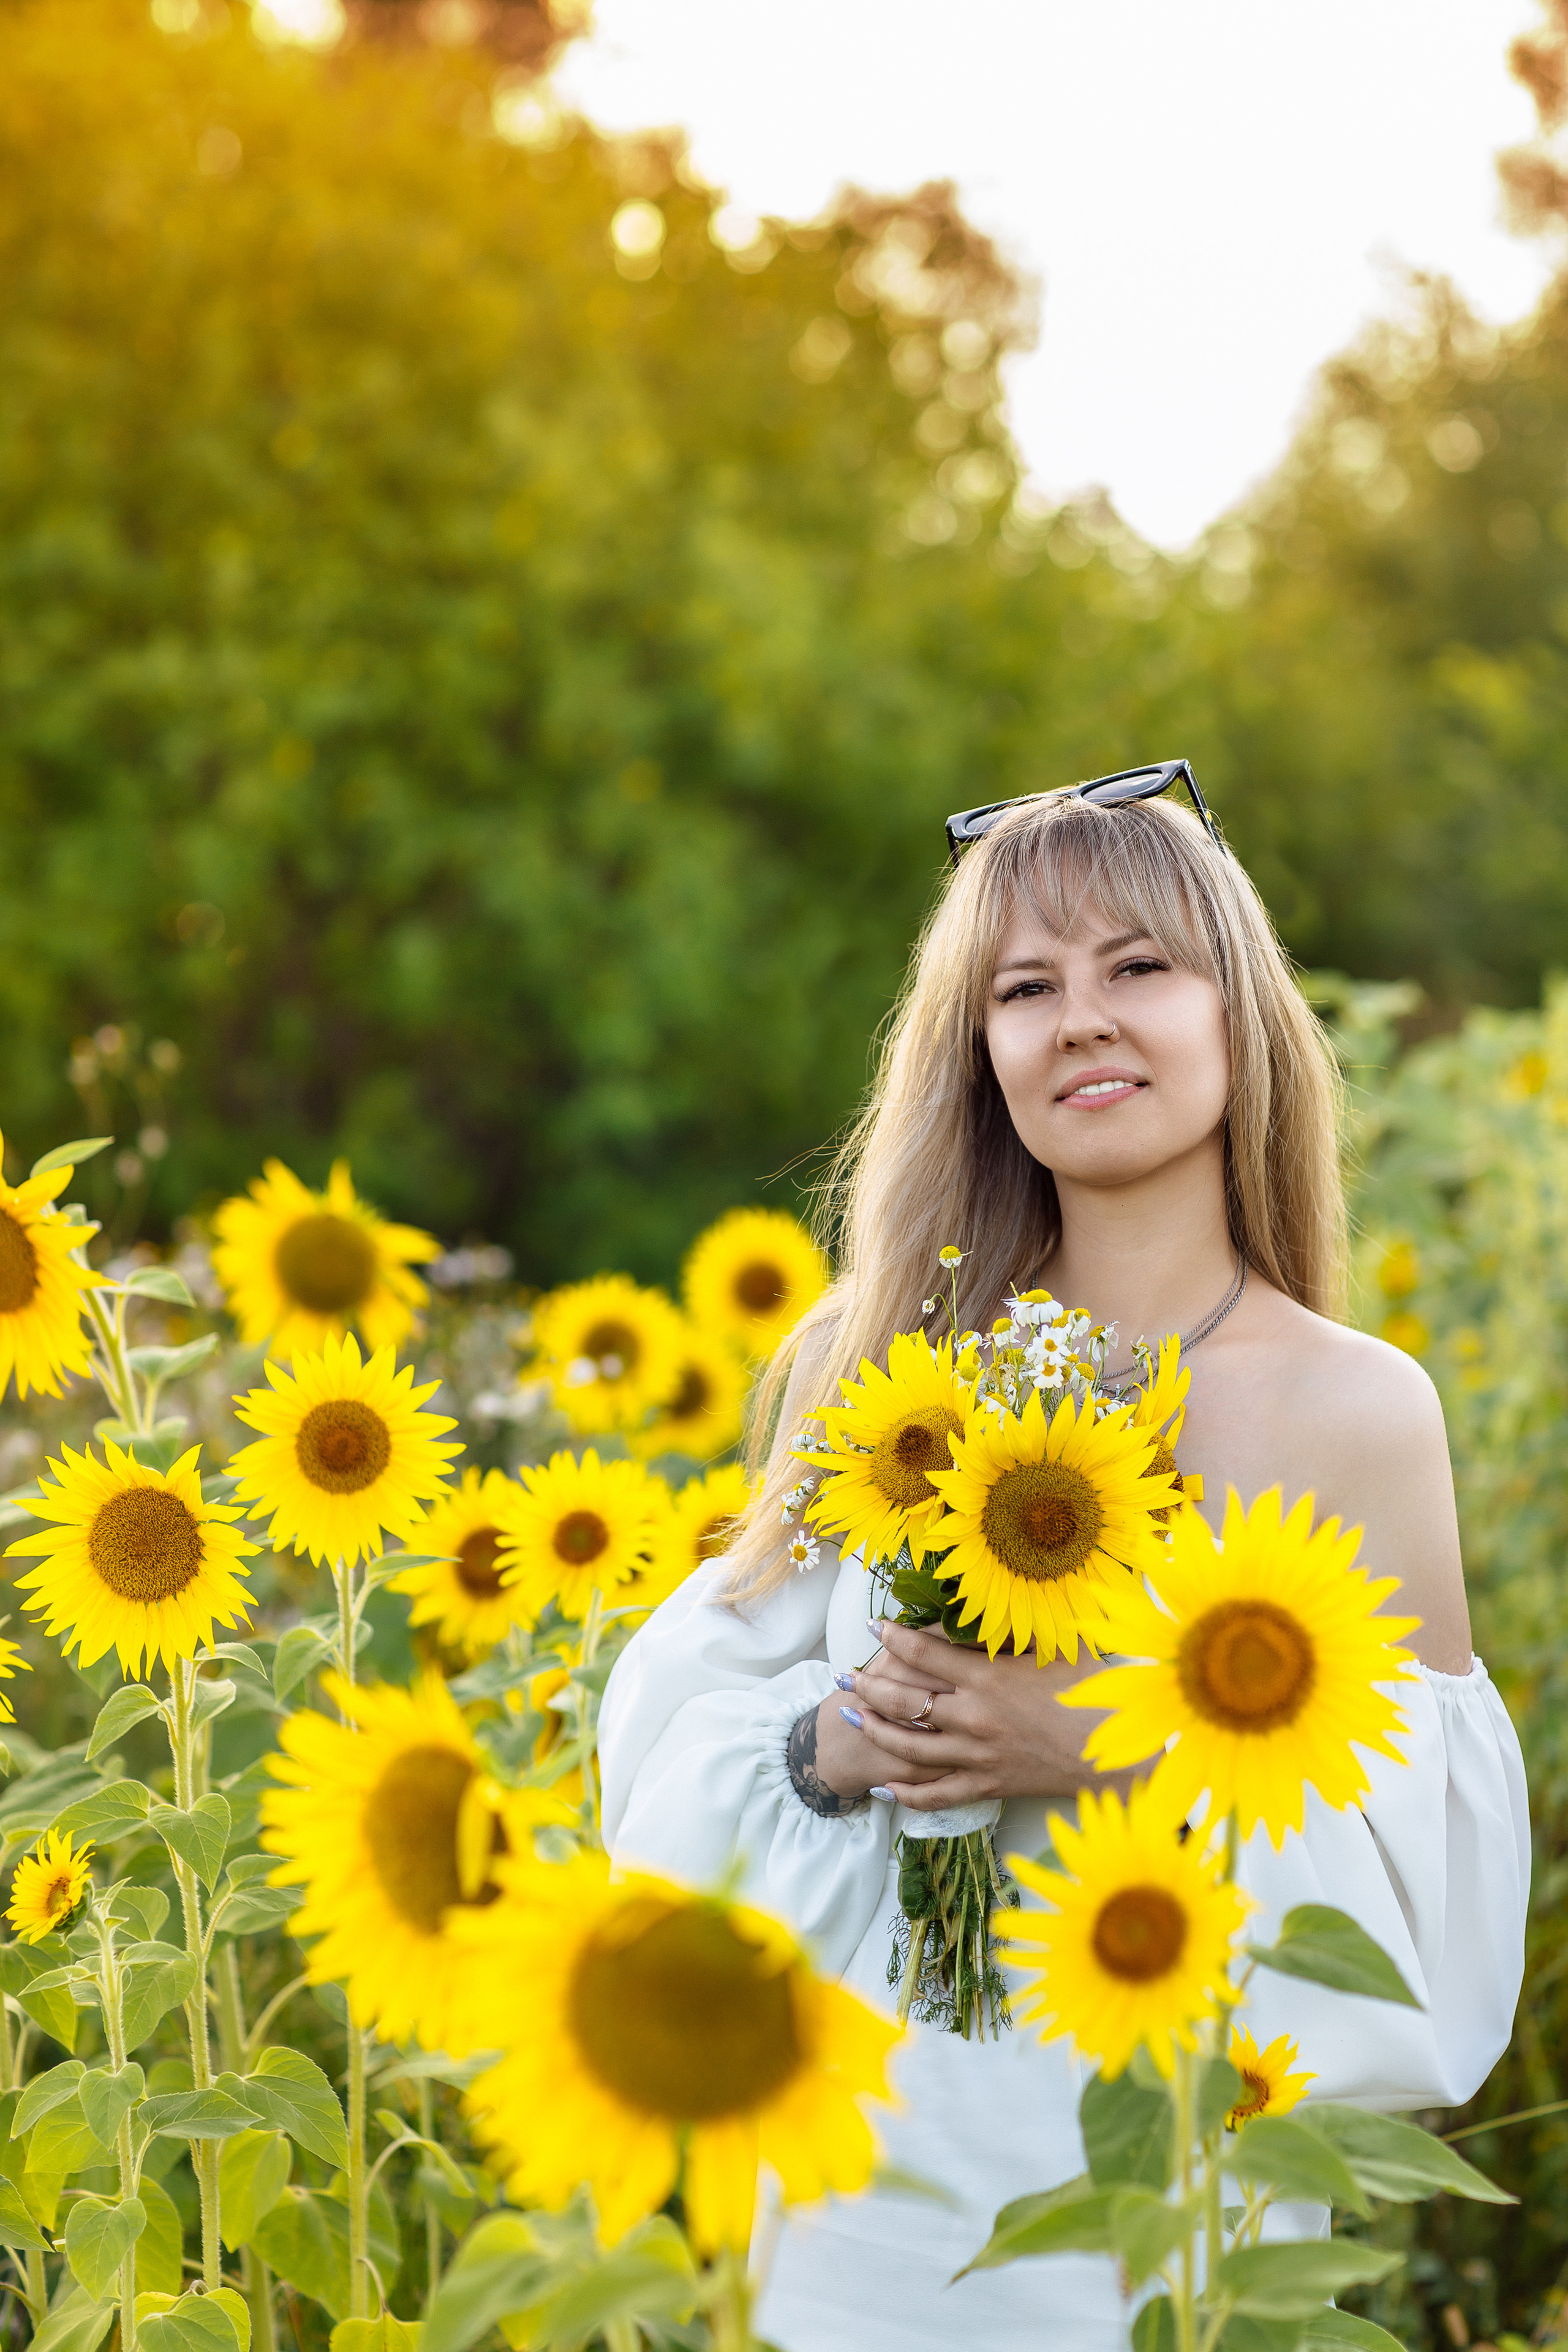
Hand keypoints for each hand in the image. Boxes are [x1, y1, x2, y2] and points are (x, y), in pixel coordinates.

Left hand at [834, 1617, 1155, 1813]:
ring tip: (850, 1717)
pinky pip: (937, 1794)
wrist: (1117, 1755)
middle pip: (904, 1700)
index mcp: (988, 1677)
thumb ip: (1022, 1624)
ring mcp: (977, 1755)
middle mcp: (973, 1716)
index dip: (894, 1637)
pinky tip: (883, 1790)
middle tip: (843, 1675)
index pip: (924, 1653)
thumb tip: (1000, 1594)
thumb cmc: (1095, 1692)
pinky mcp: (988, 1785)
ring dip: (874, 1731)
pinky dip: (907, 1794)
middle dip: (868, 1684)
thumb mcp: (1059, 1645)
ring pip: (909, 1746)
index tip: (875, 1626)